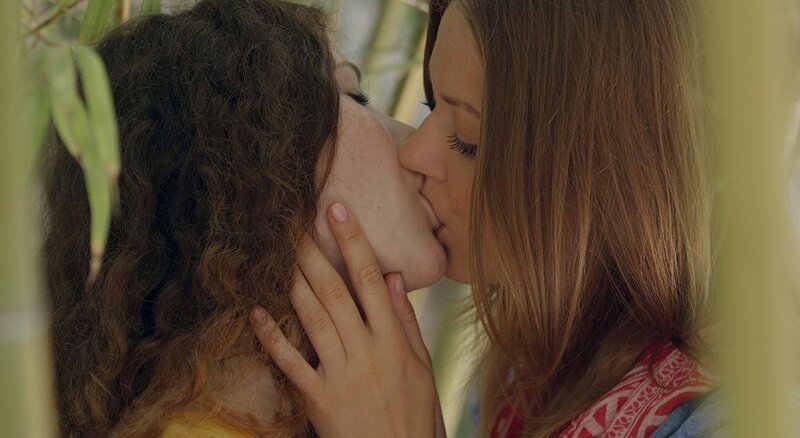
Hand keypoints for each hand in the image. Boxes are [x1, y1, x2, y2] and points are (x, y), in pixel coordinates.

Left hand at [250, 202, 444, 437]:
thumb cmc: (415, 415)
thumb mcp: (422, 367)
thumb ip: (405, 322)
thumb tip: (394, 278)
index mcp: (393, 342)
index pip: (371, 279)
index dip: (353, 241)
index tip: (338, 211)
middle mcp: (365, 352)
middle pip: (335, 292)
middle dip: (314, 253)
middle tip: (298, 225)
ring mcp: (339, 374)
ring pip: (311, 318)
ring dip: (294, 282)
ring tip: (282, 254)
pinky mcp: (317, 398)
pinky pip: (289, 363)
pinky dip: (271, 336)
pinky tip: (255, 312)